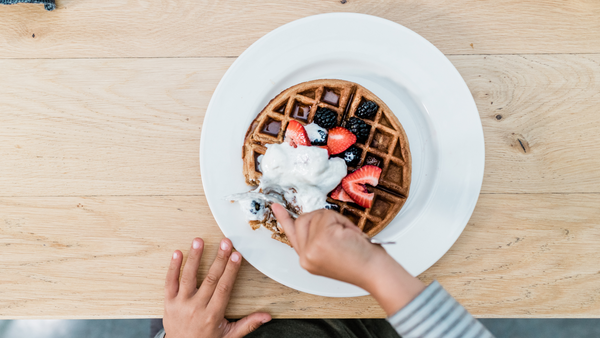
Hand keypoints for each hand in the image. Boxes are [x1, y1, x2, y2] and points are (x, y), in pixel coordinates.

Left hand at [163, 238, 270, 337]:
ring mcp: (180, 304)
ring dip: (194, 257)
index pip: (224, 288)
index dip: (231, 270)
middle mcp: (196, 308)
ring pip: (189, 277)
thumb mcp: (229, 336)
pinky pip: (170, 282)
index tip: (237, 256)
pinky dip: (173, 267)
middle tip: (225, 243)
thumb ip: (248, 324)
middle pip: (210, 279)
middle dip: (219, 259)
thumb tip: (267, 316)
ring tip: (199, 241)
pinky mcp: (168, 302)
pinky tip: (177, 253)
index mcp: (212, 315)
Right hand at [273, 204, 424, 315]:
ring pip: (316, 215)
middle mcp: (306, 255)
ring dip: (334, 220)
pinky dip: (342, 222)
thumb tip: (314, 220)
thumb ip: (317, 239)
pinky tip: (349, 236)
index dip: (283, 219)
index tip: (275, 207)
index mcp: (307, 259)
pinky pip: (328, 215)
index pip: (291, 235)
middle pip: (304, 219)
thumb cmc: (360, 263)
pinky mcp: (322, 239)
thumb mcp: (332, 253)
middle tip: (341, 231)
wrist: (374, 272)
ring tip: (347, 236)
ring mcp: (312, 247)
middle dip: (322, 219)